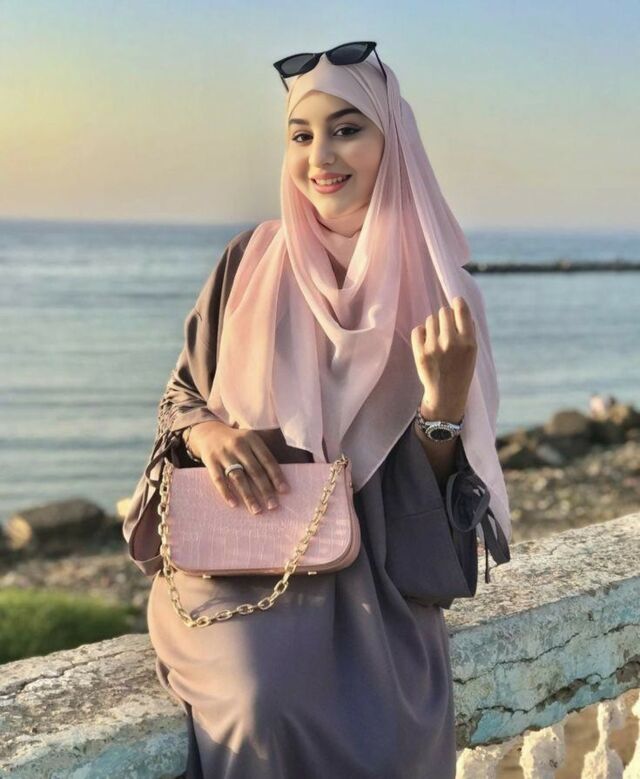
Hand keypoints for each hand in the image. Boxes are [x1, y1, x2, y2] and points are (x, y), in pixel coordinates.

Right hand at [187, 421, 290, 514]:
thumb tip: (278, 482)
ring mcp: (223, 453)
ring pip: (238, 477)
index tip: (284, 491)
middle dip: (265, 490)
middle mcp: (238, 445)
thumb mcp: (250, 441)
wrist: (208, 432)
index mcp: (252, 439)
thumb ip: (262, 456)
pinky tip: (234, 504)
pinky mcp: (210, 461)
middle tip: (273, 506)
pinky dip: (226, 492)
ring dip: (248, 496)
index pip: (267, 459)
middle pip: (254, 470)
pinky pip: (218, 479)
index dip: (276, 476)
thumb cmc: (236, 442)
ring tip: (256, 510)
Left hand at [410, 296, 476, 419]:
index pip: (461, 310)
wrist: (446, 393)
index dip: (458, 302)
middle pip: (444, 311)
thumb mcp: (472, 351)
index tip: (456, 302)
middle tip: (446, 328)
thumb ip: (468, 329)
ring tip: (437, 339)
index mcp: (468, 342)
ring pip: (430, 319)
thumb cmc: (461, 369)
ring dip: (434, 325)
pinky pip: (418, 329)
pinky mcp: (420, 353)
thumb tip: (459, 304)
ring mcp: (434, 347)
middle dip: (445, 317)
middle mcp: (451, 343)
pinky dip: (422, 333)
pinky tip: (427, 343)